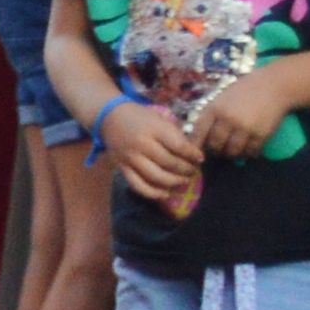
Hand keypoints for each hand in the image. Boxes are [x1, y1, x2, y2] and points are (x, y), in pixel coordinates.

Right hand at [101, 98, 202, 212]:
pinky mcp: (122, 168)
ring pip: (156, 177)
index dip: (193, 155)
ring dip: (174, 182)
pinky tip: (166, 194)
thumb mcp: (158, 118)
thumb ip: (174, 134)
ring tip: (183, 181)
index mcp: (153, 129)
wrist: (108, 117)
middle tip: (193, 170)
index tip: (200, 158)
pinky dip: (154, 193)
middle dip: (186, 169)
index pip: (179, 146)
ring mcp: (131, 158)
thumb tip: (192, 153)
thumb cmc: (138, 116)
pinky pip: (139, 186)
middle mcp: (142, 144)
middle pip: (170, 163)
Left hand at [187, 63, 289, 160]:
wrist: (273, 86)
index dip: (195, 145)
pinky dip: (248, 153)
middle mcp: (228, 119)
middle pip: (215, 145)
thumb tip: (202, 137)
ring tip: (233, 151)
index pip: (198, 132)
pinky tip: (248, 149)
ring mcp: (245, 128)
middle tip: (218, 150)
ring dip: (232, 154)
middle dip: (215, 151)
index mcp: (214, 108)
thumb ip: (212, 115)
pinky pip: (251, 152)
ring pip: (233, 152)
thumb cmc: (245, 90)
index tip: (196, 152)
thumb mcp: (222, 98)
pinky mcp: (261, 135)